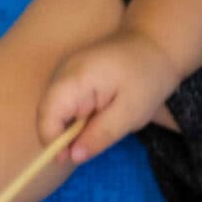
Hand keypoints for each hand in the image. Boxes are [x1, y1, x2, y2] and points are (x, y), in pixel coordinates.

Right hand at [37, 29, 182, 163]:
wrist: (155, 42)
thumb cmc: (147, 77)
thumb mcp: (130, 112)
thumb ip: (100, 135)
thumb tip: (73, 157)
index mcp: (74, 78)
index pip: (46, 116)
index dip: (53, 142)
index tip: (71, 158)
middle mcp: (62, 72)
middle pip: (47, 114)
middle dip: (63, 135)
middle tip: (92, 144)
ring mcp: (64, 72)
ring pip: (55, 111)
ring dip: (71, 126)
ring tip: (101, 123)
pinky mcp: (70, 76)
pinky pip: (65, 103)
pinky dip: (77, 116)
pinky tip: (99, 113)